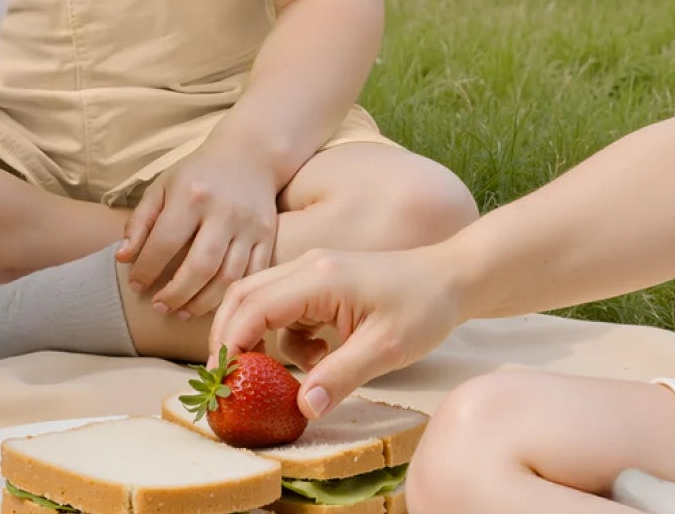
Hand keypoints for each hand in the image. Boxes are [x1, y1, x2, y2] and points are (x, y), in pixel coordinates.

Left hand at [117, 142, 280, 317]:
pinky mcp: (268, 235)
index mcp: (192, 194)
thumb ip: (140, 221)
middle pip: (200, 267)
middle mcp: (223, 210)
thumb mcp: (163, 186)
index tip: (135, 285)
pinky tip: (212, 304)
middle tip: (160, 308)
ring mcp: (250, 224)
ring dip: (202, 303)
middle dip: (176, 295)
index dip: (146, 269)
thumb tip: (123, 258)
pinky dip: (231, 296)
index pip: (165, 242)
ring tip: (182, 311)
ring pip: (228, 278)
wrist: (249, 155)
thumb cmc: (197, 174)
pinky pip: (252, 276)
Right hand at [209, 246, 464, 419]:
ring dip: (261, 339)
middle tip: (231, 379)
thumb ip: (341, 376)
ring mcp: (311, 271)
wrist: (449, 278)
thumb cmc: (421, 308)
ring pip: (260, 300)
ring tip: (282, 376)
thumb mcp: (386, 349)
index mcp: (317, 277)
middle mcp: (306, 267)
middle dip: (230, 336)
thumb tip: (303, 408)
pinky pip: (284, 308)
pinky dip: (286, 337)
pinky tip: (318, 356)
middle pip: (243, 294)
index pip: (254, 305)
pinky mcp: (319, 282)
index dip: (233, 342)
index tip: (225, 379)